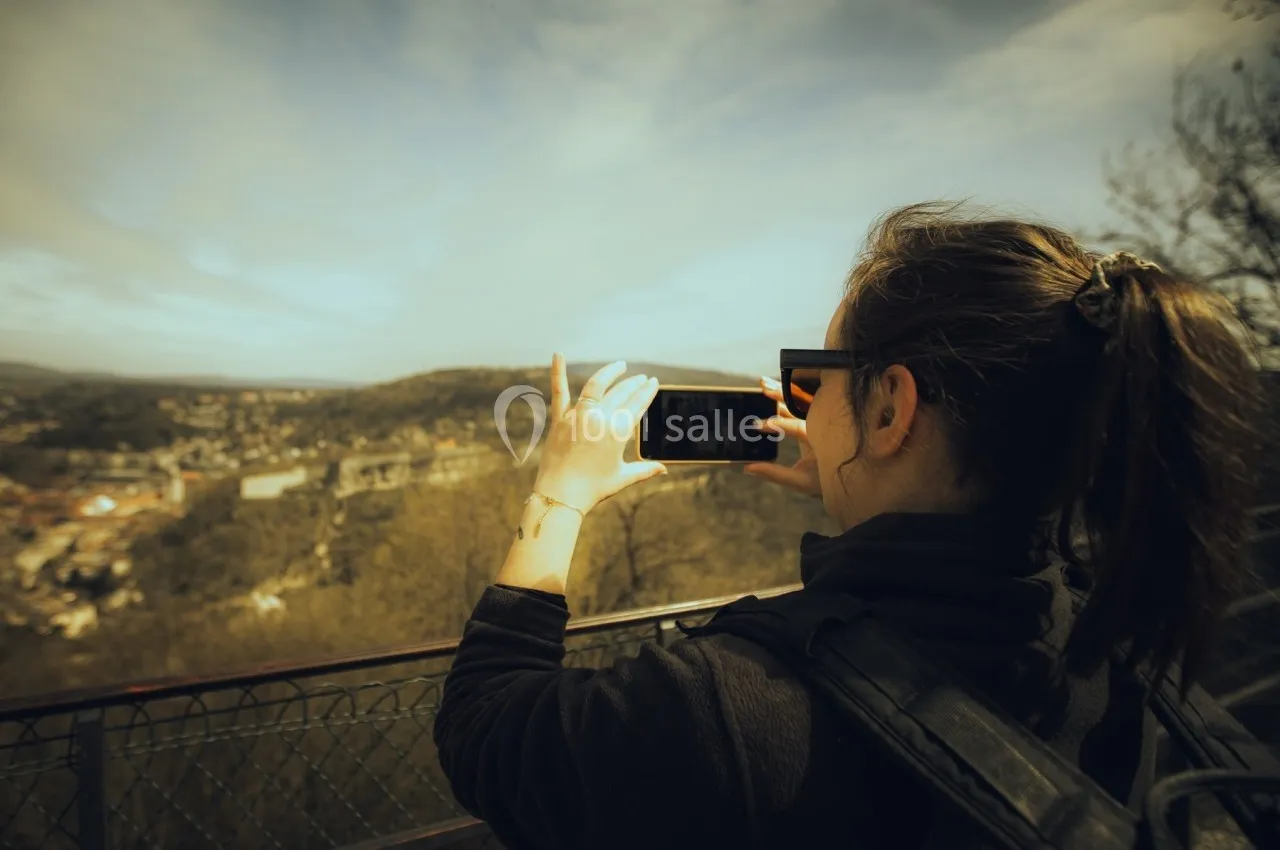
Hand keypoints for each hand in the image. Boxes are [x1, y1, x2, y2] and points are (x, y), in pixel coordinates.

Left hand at [533, 354, 666, 512]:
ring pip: (596, 386)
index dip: (647, 392)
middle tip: (640, 378)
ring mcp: (578, 416)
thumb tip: (663, 469)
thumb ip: (645, 470)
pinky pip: (559, 392)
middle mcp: (600, 419)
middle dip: (634, 384)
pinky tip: (558, 354)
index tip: (653, 382)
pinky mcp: (559, 419)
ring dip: (610, 373)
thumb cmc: (593, 489)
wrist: (561, 496)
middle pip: (621, 393)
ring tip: (620, 366)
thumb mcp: (622, 478)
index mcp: (618, 432)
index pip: (637, 405)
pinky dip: (557, 372)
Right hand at [744, 376, 822, 497]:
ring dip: (782, 392)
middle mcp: (821, 425)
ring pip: (798, 402)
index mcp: (820, 439)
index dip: (775, 424)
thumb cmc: (824, 481)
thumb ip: (774, 474)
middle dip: (780, 396)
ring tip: (764, 383)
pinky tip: (774, 388)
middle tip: (763, 388)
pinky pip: (799, 406)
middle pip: (799, 406)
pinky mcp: (814, 419)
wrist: (846, 477)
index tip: (757, 425)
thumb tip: (749, 468)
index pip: (795, 427)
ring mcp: (818, 420)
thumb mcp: (799, 482)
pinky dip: (787, 397)